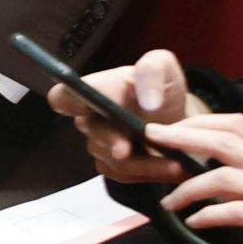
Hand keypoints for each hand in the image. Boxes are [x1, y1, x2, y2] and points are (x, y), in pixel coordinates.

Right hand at [47, 48, 208, 184]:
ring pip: (114, 161)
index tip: (82, 107)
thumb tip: (147, 101)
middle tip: (127, 149)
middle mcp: (91, 119)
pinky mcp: (114, 168)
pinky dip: (149, 174)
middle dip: (112, 141)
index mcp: (96, 90)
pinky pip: (125, 176)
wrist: (178, 118)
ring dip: (144, 164)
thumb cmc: (163, 88)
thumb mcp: (164, 67)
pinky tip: (170, 168)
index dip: (67, 102)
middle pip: (94, 134)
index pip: (64, 96)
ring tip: (176, 163)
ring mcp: (101, 146)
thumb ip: (153, 71)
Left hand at [147, 114, 242, 243]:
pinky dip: (209, 214)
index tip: (170, 127)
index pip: (238, 124)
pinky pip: (236, 210)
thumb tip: (211, 176)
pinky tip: (194, 222)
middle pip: (225, 138)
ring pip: (224, 174)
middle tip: (151, 139)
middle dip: (182, 135)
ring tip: (167, 201)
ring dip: (187, 186)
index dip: (201, 121)